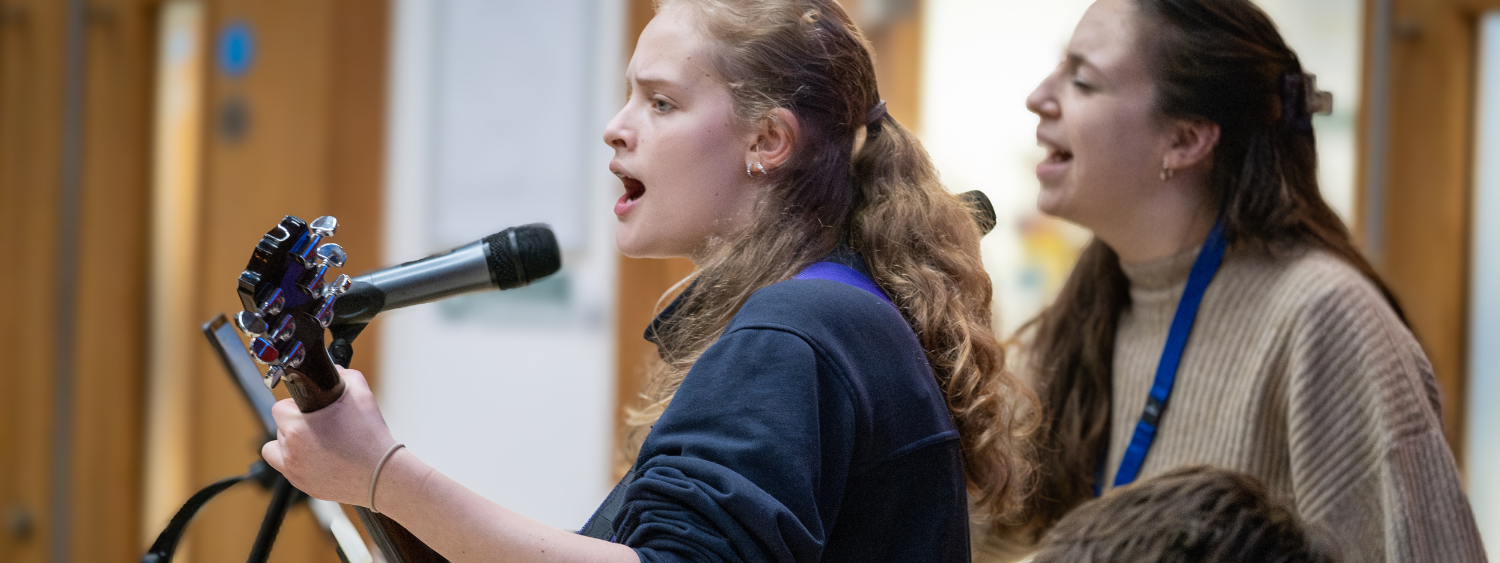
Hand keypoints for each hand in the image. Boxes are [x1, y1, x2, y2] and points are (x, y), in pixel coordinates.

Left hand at [261, 366, 396, 505]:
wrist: (382, 474)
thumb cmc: (371, 438)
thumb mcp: (361, 395)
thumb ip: (343, 376)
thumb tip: (334, 372)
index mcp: (298, 427)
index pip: (280, 407)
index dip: (296, 405)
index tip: (310, 409)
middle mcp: (290, 450)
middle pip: (279, 427)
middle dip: (296, 423)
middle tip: (319, 425)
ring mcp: (293, 470)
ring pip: (277, 449)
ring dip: (290, 443)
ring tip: (315, 442)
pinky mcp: (301, 484)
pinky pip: (285, 469)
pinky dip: (294, 462)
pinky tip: (314, 457)